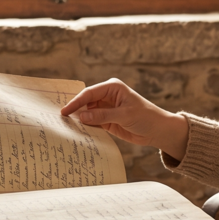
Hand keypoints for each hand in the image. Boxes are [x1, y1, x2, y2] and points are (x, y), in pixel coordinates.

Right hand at [61, 79, 189, 158]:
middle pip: (85, 102)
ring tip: (65, 127)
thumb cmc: (146, 117)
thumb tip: (83, 116)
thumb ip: (103, 116)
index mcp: (112, 87)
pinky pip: (92, 123)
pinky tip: (77, 132)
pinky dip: (85, 127)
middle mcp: (107, 96)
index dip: (76, 102)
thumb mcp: (124, 115)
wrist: (158, 130)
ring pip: (87, 113)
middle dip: (74, 110)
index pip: (89, 94)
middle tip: (60, 119)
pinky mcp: (106, 120)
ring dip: (79, 120)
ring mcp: (106, 109)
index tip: (65, 112)